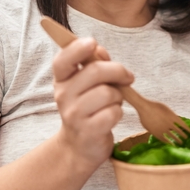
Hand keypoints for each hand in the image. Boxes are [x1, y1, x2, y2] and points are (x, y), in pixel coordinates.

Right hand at [51, 38, 133, 169]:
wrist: (80, 146)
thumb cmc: (88, 108)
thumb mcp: (86, 84)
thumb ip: (94, 64)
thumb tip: (99, 50)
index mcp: (62, 80)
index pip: (63, 59)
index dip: (77, 48)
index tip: (93, 43)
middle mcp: (63, 95)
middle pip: (95, 71)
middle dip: (118, 71)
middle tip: (127, 77)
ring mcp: (74, 114)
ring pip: (108, 93)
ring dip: (118, 97)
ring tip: (112, 103)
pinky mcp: (88, 131)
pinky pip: (113, 113)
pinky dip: (118, 113)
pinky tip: (110, 117)